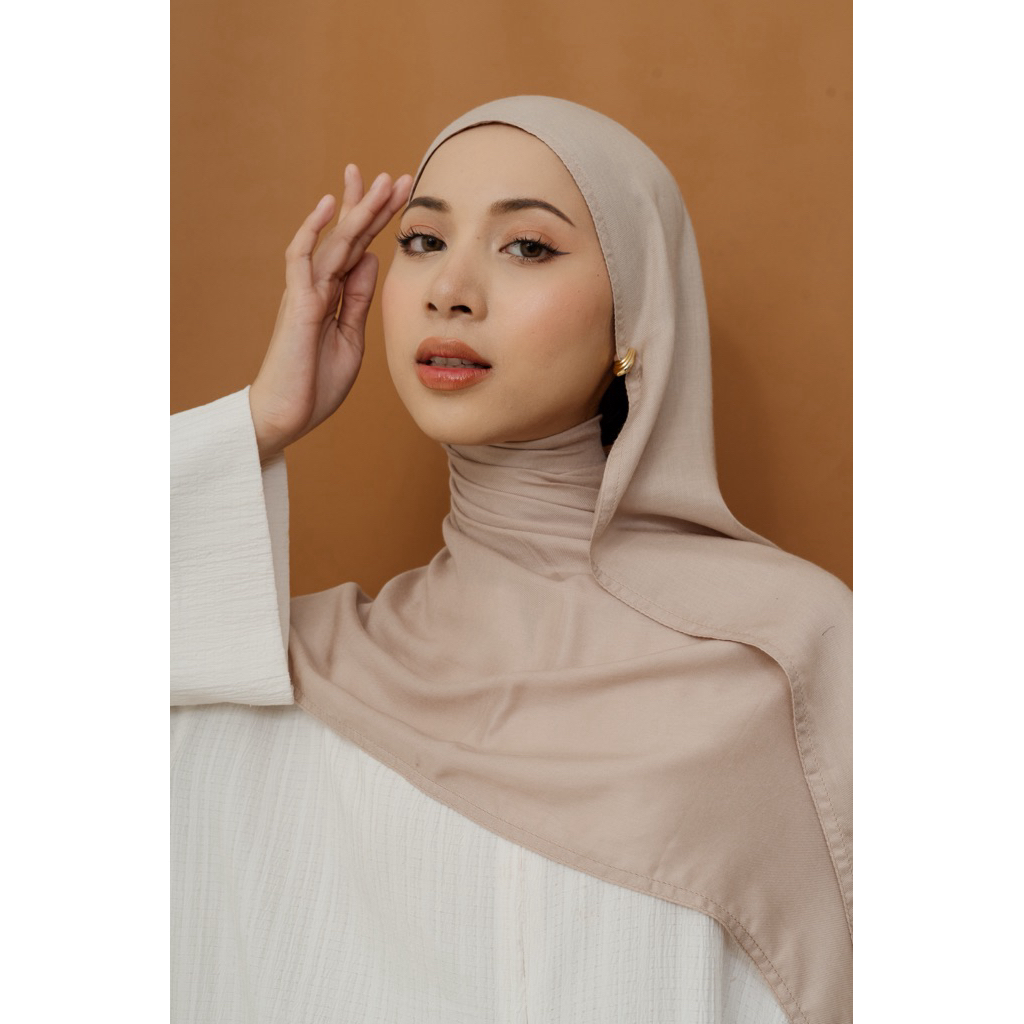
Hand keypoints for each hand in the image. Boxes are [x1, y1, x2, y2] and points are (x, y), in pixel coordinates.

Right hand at [249, 166, 412, 459]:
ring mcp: (306, 293)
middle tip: (397, 177)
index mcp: (335, 297)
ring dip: (355, 210)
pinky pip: (302, 259)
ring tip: (375, 181)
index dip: (377, 222)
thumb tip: (372, 260)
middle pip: (349, 238)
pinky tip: (328, 206)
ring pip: (333, 242)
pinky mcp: (296, 305)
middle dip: (371, 206)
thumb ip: (359, 300)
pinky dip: (314, 231)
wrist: (286, 416)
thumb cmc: (315, 383)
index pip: (359, 250)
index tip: (400, 197)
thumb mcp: (351, 339)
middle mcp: (319, 287)